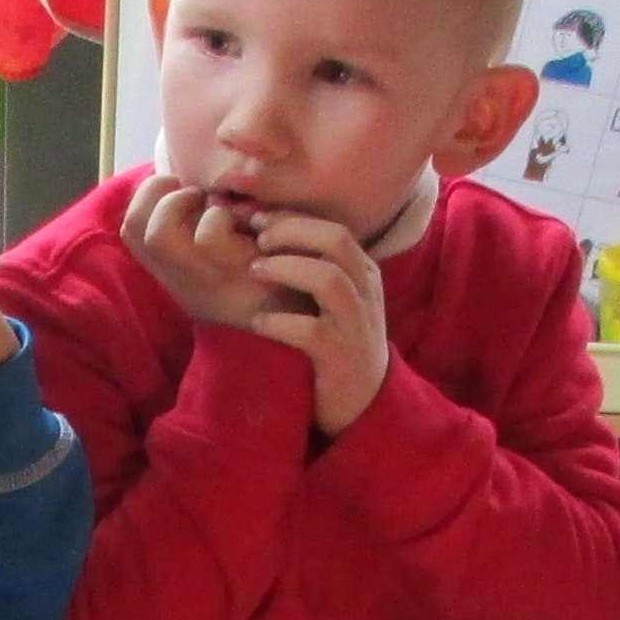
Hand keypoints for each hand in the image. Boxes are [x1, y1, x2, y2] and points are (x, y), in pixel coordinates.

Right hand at [122, 174, 287, 333]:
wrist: (310, 316)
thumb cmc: (273, 275)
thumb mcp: (229, 253)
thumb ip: (208, 227)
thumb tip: (201, 187)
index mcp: (176, 272)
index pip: (131, 230)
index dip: (145, 197)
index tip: (178, 187)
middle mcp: (179, 278)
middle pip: (133, 227)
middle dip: (155, 191)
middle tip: (193, 190)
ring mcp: (200, 279)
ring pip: (159, 232)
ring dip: (183, 202)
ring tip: (214, 203)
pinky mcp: (227, 276)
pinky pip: (209, 235)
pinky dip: (224, 216)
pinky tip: (248, 221)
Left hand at [240, 211, 393, 432]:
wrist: (364, 402)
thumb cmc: (335, 342)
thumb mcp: (333, 299)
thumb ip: (312, 266)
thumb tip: (262, 232)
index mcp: (362, 272)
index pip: (333, 227)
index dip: (292, 217)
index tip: (256, 217)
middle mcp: (365, 291)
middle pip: (335, 240)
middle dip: (290, 231)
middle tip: (256, 239)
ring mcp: (356, 324)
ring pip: (328, 278)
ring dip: (286, 267)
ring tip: (254, 270)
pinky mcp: (340, 357)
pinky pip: (311, 331)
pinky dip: (280, 321)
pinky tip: (258, 322)